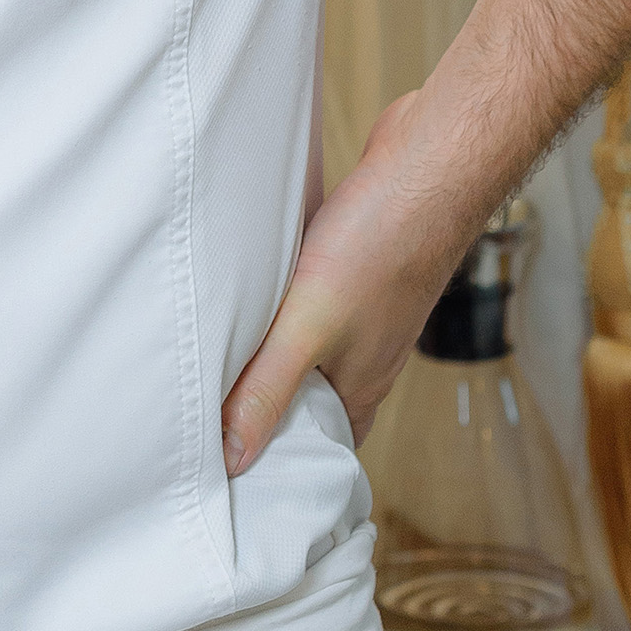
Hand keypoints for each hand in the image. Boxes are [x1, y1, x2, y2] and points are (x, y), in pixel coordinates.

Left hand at [220, 93, 463, 474]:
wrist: (430, 167)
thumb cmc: (379, 246)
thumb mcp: (310, 326)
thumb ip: (269, 387)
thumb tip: (232, 459)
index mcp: (359, 388)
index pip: (315, 448)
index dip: (272, 459)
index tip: (219, 463)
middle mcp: (363, 357)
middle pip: (305, 398)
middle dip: (260, 403)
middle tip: (200, 406)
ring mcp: (361, 312)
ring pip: (306, 346)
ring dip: (266, 347)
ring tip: (212, 346)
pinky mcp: (354, 268)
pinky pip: (310, 301)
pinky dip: (281, 301)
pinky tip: (251, 284)